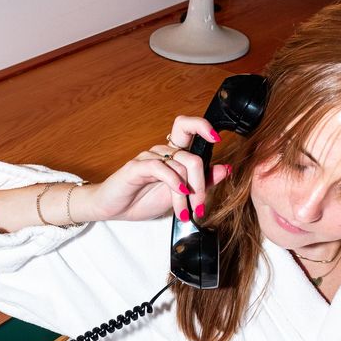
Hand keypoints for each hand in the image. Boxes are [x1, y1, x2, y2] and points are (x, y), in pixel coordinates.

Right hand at [80, 113, 231, 224]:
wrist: (114, 209)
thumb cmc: (143, 199)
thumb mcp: (180, 194)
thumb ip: (202, 181)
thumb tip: (225, 169)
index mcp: (173, 155)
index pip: (188, 128)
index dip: (203, 127)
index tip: (217, 138)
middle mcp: (162, 152)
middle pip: (191, 156)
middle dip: (201, 184)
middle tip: (200, 206)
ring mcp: (149, 157)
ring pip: (179, 167)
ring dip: (186, 194)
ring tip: (185, 213)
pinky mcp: (136, 167)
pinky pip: (160, 168)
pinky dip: (173, 181)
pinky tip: (179, 193)